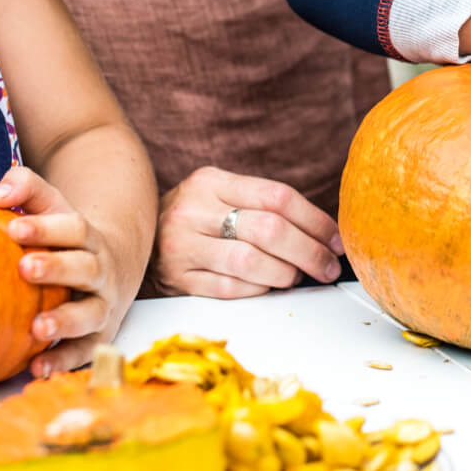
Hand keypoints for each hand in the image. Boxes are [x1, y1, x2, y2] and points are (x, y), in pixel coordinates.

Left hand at [0, 165, 134, 376]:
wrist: (113, 267)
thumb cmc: (66, 238)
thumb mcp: (52, 206)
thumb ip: (25, 188)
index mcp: (87, 237)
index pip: (73, 228)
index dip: (45, 228)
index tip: (14, 228)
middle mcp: (100, 271)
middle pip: (85, 268)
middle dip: (57, 268)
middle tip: (24, 268)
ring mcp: (102, 305)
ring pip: (91, 314)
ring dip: (65, 321)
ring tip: (37, 328)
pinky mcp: (98, 336)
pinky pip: (85, 351)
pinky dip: (64, 361)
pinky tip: (37, 367)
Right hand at [149, 166, 342, 298]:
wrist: (134, 241)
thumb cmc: (194, 221)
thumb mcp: (219, 196)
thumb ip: (262, 206)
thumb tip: (326, 234)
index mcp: (211, 181)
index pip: (277, 196)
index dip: (315, 220)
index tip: (335, 239)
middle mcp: (193, 209)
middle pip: (269, 229)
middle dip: (309, 251)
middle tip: (328, 266)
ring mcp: (182, 245)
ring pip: (251, 262)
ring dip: (285, 273)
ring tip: (296, 275)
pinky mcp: (178, 279)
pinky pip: (232, 288)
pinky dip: (259, 289)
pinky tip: (268, 285)